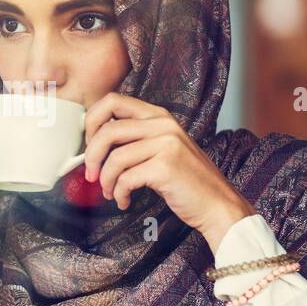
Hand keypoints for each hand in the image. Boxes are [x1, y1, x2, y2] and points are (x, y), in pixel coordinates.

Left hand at [81, 93, 255, 252]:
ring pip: (115, 158)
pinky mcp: (165, 167)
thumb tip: (94, 145)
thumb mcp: (162, 149)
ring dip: (106, 180)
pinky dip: (119, 194)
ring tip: (110, 193)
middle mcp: (163, 125)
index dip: (92, 122)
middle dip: (92, 154)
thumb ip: (135, 139)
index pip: (112, 101)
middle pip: (108, 129)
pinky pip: (126, 179)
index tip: (89, 145)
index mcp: (158, 116)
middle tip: (91, 173)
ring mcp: (166, 144)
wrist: (217, 204)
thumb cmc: (186, 180)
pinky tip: (124, 201)